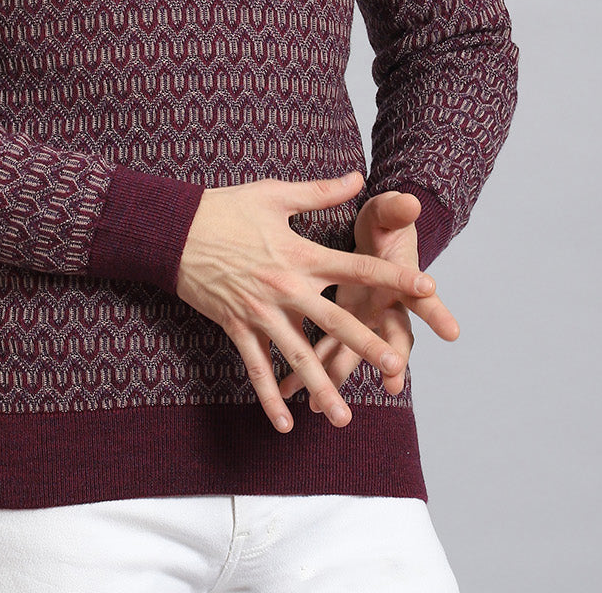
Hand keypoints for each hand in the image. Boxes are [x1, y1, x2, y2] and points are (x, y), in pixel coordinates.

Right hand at [175, 172, 442, 432]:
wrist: (174, 230)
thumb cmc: (226, 208)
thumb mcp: (274, 194)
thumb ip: (320, 192)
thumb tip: (360, 178)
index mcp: (299, 254)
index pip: (356, 265)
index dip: (392, 276)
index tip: (427, 287)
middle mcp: (285, 288)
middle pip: (333, 320)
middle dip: (365, 344)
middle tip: (394, 365)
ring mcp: (260, 312)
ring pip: (297, 356)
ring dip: (321, 387)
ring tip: (344, 417)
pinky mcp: (237, 327)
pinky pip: (256, 368)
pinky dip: (270, 396)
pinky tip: (285, 423)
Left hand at [278, 191, 459, 409]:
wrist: (375, 236)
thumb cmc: (384, 225)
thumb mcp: (388, 213)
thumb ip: (396, 210)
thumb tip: (410, 202)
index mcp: (399, 281)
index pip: (423, 297)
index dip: (437, 311)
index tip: (453, 331)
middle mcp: (384, 307)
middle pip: (391, 337)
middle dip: (392, 359)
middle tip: (394, 382)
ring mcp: (361, 320)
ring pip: (350, 353)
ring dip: (337, 377)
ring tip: (323, 405)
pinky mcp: (339, 324)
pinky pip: (323, 351)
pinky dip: (307, 370)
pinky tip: (285, 392)